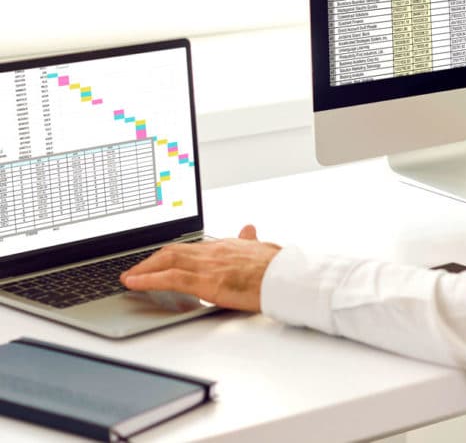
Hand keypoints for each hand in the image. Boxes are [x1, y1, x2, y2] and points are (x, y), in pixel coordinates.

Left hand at [120, 225, 280, 312]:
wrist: (287, 277)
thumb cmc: (280, 267)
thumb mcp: (264, 248)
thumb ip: (250, 241)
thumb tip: (248, 229)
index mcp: (227, 245)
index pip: (192, 246)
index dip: (172, 252)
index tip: (160, 258)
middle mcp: (214, 251)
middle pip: (174, 250)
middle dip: (152, 259)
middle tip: (137, 268)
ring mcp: (209, 265)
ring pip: (167, 260)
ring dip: (144, 268)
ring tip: (130, 277)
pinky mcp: (207, 281)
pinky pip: (170, 278)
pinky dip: (148, 280)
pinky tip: (133, 284)